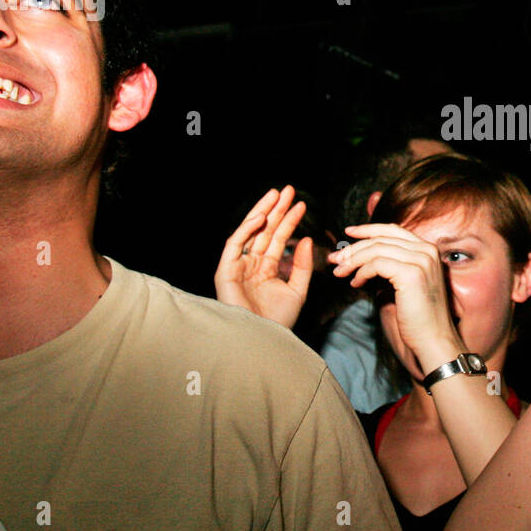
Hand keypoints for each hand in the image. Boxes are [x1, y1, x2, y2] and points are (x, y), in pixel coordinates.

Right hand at [214, 186, 312, 328]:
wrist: (263, 340)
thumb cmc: (278, 321)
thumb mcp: (297, 290)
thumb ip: (301, 265)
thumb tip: (305, 239)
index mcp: (266, 268)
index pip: (278, 238)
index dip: (289, 221)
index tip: (301, 205)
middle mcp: (251, 264)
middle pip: (264, 231)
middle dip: (275, 209)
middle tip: (288, 190)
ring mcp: (238, 266)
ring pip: (249, 232)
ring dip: (262, 211)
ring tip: (276, 195)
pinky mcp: (226, 271)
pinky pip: (234, 245)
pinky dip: (246, 229)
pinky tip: (261, 216)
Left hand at [328, 223, 464, 368]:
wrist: (433, 339)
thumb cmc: (418, 317)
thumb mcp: (406, 283)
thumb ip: (392, 265)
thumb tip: (364, 257)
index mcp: (428, 250)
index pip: (393, 230)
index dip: (368, 229)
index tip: (348, 232)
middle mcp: (427, 251)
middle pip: (381, 238)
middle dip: (354, 247)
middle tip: (335, 259)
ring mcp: (421, 261)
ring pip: (376, 249)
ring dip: (353, 260)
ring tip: (340, 273)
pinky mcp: (411, 274)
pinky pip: (376, 264)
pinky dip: (362, 272)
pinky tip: (356, 283)